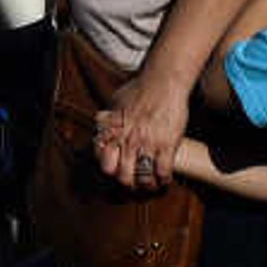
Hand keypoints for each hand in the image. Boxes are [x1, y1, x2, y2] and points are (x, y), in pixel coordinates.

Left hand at [93, 73, 190, 191]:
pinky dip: (164, 179)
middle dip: (129, 183)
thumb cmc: (139, 89)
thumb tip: (100, 121)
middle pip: (123, 176)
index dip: (111, 171)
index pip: (105, 164)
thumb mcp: (115, 102)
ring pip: (144, 178)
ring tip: (151, 184)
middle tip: (135, 181)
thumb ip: (107, 117)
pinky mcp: (167, 145)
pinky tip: (165, 178)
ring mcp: (147, 144)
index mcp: (114, 132)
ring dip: (147, 185)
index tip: (117, 171)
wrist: (163, 82)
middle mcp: (128, 140)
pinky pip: (163, 172)